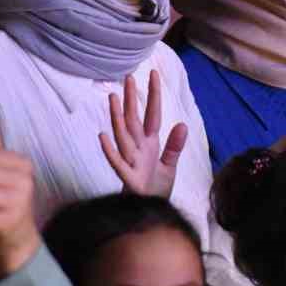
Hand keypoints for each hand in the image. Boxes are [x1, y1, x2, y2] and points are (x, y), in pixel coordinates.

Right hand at [99, 70, 188, 198]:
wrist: (150, 211)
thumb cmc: (155, 189)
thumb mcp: (169, 167)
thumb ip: (174, 146)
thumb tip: (183, 124)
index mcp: (150, 144)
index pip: (153, 115)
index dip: (153, 95)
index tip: (153, 74)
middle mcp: (139, 149)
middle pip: (134, 120)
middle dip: (131, 99)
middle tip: (128, 77)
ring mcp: (132, 161)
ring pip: (123, 136)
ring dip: (117, 117)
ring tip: (112, 97)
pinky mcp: (129, 178)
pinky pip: (118, 162)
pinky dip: (110, 150)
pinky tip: (102, 136)